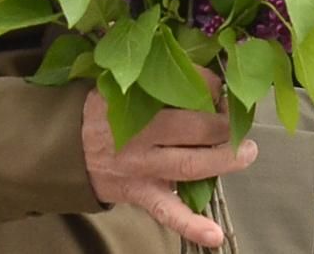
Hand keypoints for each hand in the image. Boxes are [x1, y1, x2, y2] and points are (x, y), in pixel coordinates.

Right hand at [81, 86, 255, 247]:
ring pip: (189, 165)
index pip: (181, 88)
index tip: (221, 86)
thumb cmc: (105, 111)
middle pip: (192, 128)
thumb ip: (157, 80)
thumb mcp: (124, 85)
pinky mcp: (140, 194)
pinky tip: (214, 235)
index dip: (209, 85)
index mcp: (135, 102)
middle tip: (238, 120)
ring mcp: (141, 168)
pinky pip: (167, 213)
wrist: (66, 149)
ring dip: (224, 160)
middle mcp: (140, 135)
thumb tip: (206, 78)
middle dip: (223, 123)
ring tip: (247, 153)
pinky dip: (191, 225)